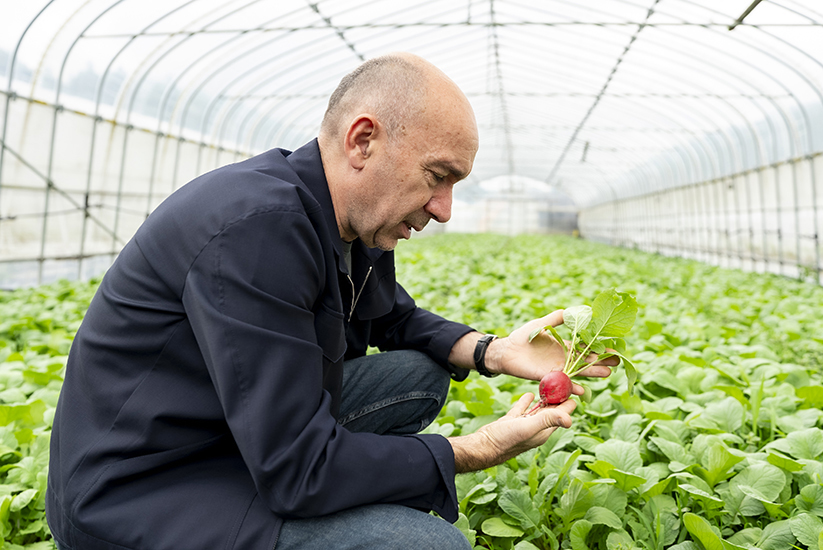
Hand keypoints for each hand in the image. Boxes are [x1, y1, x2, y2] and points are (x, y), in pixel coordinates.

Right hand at [450, 392, 575, 472]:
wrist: (483, 447)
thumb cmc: (506, 440)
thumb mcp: (529, 427)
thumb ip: (548, 420)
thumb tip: (571, 419)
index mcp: (544, 431)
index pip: (562, 415)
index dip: (568, 402)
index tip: (574, 388)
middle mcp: (536, 429)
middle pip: (552, 412)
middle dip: (559, 399)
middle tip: (564, 383)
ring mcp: (523, 426)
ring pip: (537, 411)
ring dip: (544, 400)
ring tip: (550, 387)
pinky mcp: (512, 422)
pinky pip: (522, 410)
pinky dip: (527, 402)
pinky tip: (529, 394)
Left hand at [486, 311, 615, 393]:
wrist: (506, 350)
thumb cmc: (522, 337)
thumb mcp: (541, 323)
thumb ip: (556, 318)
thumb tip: (572, 310)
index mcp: (563, 347)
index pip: (585, 348)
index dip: (599, 348)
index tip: (614, 349)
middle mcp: (563, 359)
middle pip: (586, 361)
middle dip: (601, 361)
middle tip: (618, 362)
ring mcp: (556, 369)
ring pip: (578, 372)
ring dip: (591, 373)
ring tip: (607, 374)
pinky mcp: (546, 377)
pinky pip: (561, 382)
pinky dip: (571, 386)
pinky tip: (581, 390)